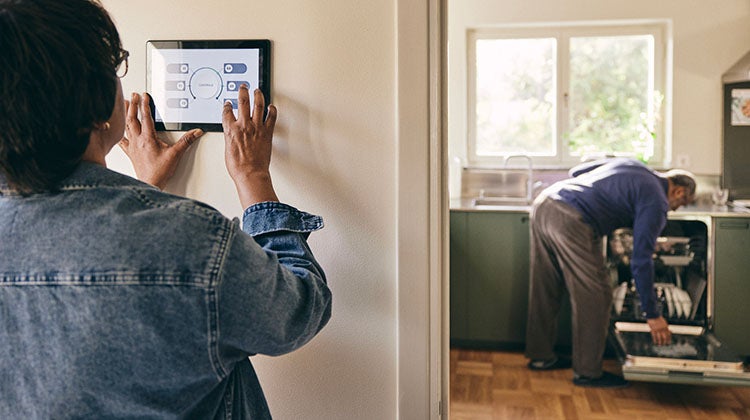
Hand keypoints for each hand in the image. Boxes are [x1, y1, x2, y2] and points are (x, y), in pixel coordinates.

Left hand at [119, 92, 203, 188]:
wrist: (150, 183)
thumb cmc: (160, 171)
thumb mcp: (176, 154)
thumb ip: (186, 141)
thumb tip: (196, 132)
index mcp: (148, 138)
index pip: (146, 117)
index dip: (145, 104)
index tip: (144, 95)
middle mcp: (138, 141)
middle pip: (133, 119)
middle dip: (133, 105)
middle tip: (133, 96)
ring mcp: (133, 147)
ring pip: (127, 127)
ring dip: (126, 115)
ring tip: (125, 106)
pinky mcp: (131, 153)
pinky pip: (123, 141)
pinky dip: (120, 133)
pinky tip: (118, 130)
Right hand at [222, 85, 278, 207]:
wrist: (250, 173)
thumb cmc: (238, 166)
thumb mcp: (228, 149)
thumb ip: (230, 138)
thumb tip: (232, 135)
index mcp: (231, 130)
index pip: (227, 112)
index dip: (227, 106)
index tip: (228, 103)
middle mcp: (243, 125)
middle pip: (243, 102)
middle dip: (243, 92)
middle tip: (244, 87)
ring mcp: (256, 127)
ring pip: (258, 105)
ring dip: (258, 95)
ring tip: (258, 91)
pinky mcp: (267, 132)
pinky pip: (271, 117)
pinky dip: (272, 110)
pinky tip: (272, 107)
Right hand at [647, 316, 671, 345]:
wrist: (653, 315)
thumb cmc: (658, 318)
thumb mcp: (664, 322)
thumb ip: (666, 327)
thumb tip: (669, 331)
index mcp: (666, 327)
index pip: (668, 334)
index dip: (669, 339)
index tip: (668, 343)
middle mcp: (662, 329)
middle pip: (665, 337)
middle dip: (665, 342)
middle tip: (665, 345)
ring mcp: (657, 329)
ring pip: (659, 337)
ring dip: (660, 342)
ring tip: (660, 345)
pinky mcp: (653, 329)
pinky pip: (654, 336)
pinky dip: (655, 340)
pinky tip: (655, 342)